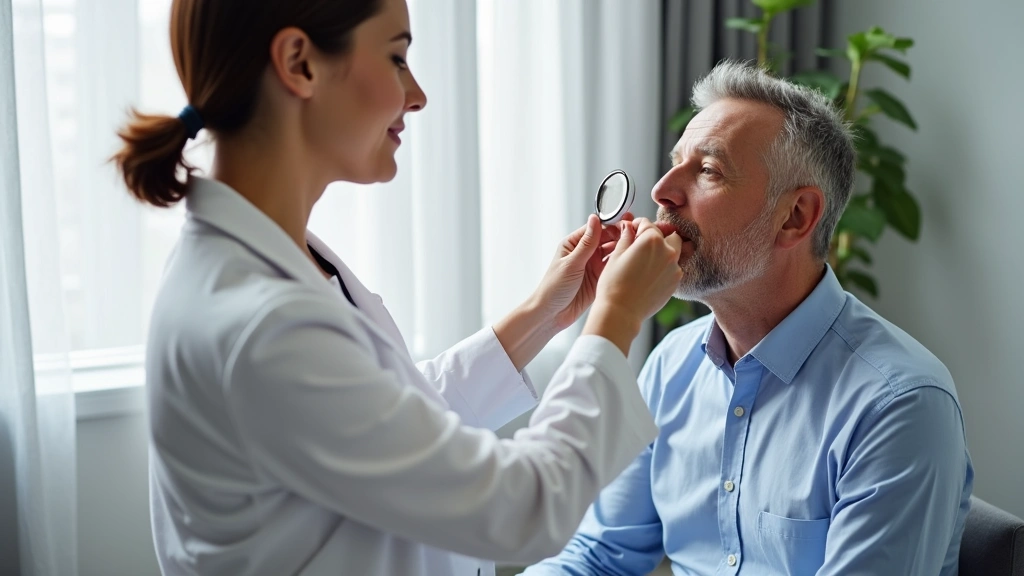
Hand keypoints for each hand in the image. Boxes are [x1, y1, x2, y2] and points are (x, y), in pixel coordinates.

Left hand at [529, 213, 634, 331]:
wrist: (552, 314)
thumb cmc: (553, 288)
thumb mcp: (571, 263)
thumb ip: (586, 243)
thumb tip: (595, 219)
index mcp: (573, 244)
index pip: (596, 229)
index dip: (612, 226)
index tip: (626, 224)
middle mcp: (584, 253)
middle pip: (607, 239)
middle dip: (621, 236)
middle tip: (636, 235)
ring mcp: (592, 266)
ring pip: (612, 253)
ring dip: (623, 250)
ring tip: (637, 248)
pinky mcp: (599, 279)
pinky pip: (613, 268)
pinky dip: (622, 265)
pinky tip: (632, 262)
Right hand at [584, 218, 682, 353]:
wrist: (621, 312)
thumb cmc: (614, 284)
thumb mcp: (616, 255)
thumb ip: (626, 237)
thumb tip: (629, 227)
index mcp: (651, 240)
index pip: (647, 224)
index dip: (636, 226)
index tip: (631, 231)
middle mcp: (667, 251)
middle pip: (667, 234)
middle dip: (655, 237)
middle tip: (640, 246)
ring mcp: (674, 267)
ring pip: (673, 251)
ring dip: (662, 252)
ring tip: (646, 262)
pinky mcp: (675, 282)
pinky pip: (673, 267)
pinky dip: (664, 267)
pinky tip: (649, 275)